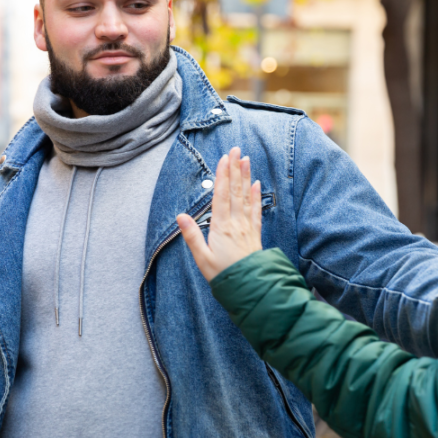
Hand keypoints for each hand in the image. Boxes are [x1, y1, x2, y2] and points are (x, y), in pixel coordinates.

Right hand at [178, 147, 262, 280]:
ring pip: (246, 196)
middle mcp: (235, 223)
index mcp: (221, 227)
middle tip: (236, 149)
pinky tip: (257, 184)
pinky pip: (256, 210)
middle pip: (235, 190)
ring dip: (246, 177)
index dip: (223, 176)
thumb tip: (180, 216)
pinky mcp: (255, 233)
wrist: (250, 287)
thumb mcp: (202, 258)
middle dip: (235, 169)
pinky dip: (256, 196)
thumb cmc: (223, 274)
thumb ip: (192, 236)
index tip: (224, 158)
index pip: (222, 195)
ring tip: (246, 159)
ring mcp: (247, 227)